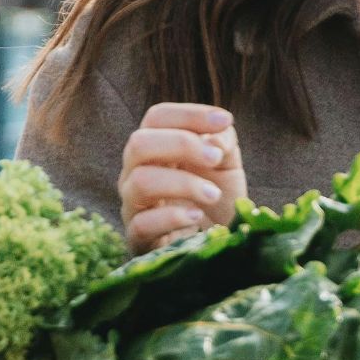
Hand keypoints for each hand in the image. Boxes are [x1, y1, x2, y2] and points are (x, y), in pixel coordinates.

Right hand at [118, 102, 246, 253]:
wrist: (216, 245)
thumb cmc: (215, 200)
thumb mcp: (226, 166)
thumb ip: (222, 143)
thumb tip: (215, 137)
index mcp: (156, 149)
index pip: (157, 118)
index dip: (189, 114)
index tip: (225, 120)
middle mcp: (136, 172)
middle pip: (139, 143)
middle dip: (181, 144)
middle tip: (216, 157)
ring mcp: (133, 206)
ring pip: (140, 181)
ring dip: (182, 183)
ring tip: (213, 194)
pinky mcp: (137, 239)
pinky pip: (142, 223)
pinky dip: (171, 217)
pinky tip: (196, 215)